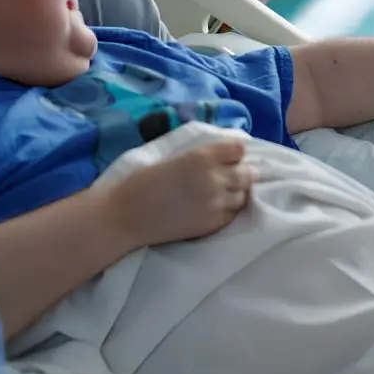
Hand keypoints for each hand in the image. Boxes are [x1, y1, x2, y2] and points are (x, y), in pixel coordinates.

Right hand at [108, 141, 255, 247]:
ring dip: (236, 193)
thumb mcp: (174, 158)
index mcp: (202, 156)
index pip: (238, 149)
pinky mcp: (213, 224)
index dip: (234, 154)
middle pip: (247, 173)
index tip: (228, 158)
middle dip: (241, 173)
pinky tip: (212, 209)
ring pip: (243, 195)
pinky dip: (227, 211)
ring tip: (219, 195)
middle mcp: (214, 178)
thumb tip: (223, 158)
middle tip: (228, 178)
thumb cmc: (142, 183)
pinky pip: (232, 214)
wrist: (126, 216)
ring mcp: (216, 203)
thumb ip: (201, 157)